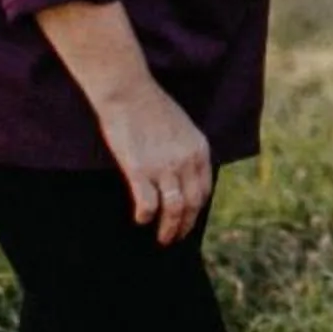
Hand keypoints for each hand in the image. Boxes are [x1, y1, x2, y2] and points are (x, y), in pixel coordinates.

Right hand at [93, 81, 213, 245]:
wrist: (129, 91)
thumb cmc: (150, 106)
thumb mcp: (181, 127)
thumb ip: (185, 151)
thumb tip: (182, 173)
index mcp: (199, 150)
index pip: (203, 190)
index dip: (196, 209)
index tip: (188, 219)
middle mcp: (186, 162)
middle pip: (192, 204)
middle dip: (185, 226)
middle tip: (175, 238)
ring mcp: (164, 167)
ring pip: (174, 210)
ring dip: (169, 229)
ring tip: (162, 239)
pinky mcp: (140, 171)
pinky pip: (148, 204)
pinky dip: (145, 216)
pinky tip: (140, 219)